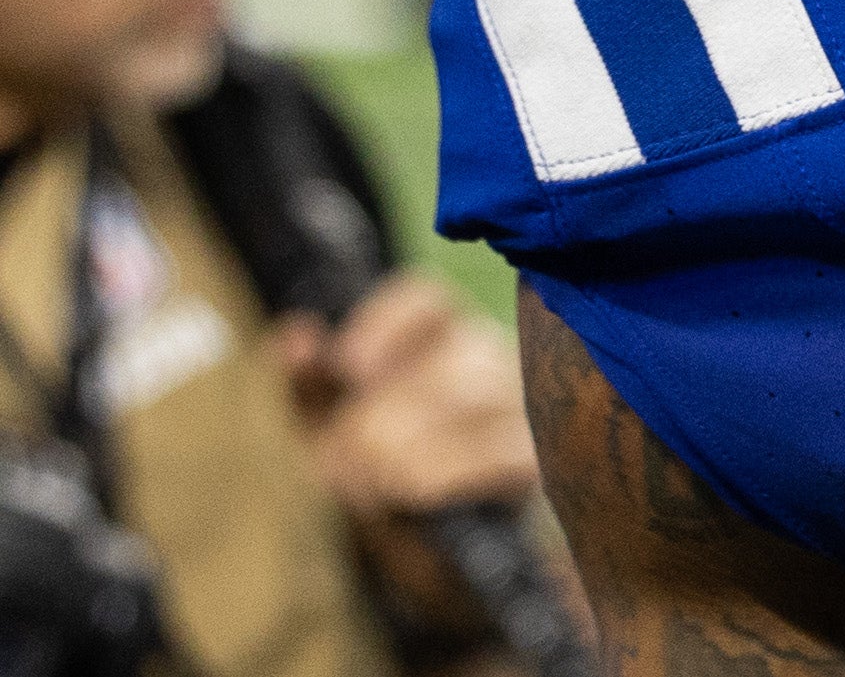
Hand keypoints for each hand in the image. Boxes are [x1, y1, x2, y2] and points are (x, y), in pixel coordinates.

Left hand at [275, 272, 540, 521]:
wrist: (432, 560)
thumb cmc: (383, 482)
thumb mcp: (331, 435)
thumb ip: (311, 386)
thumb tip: (297, 335)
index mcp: (442, 340)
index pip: (426, 298)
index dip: (383, 326)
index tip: (349, 368)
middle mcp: (493, 359)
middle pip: (448, 353)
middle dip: (381, 415)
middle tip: (348, 460)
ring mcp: (523, 407)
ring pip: (474, 397)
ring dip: (407, 449)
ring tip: (379, 483)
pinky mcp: (535, 460)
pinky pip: (498, 451)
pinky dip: (444, 473)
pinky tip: (417, 494)